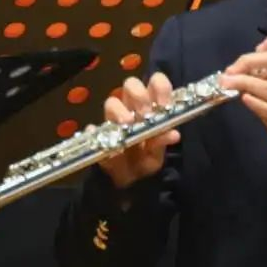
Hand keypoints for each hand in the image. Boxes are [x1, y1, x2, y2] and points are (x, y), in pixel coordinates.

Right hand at [97, 72, 176, 187]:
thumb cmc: (145, 161)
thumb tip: (174, 134)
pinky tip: (101, 138)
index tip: (163, 102)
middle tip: (144, 114)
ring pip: (111, 102)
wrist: (128, 182)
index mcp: (151, 107)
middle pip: (131, 84)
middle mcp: (131, 108)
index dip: (160, 87)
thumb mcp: (158, 154)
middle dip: (138, 96)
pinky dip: (95, 132)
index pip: (156, 83)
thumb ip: (162, 142)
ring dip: (119, 111)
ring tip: (126, 124)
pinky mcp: (99, 135)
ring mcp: (114, 120)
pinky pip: (93, 130)